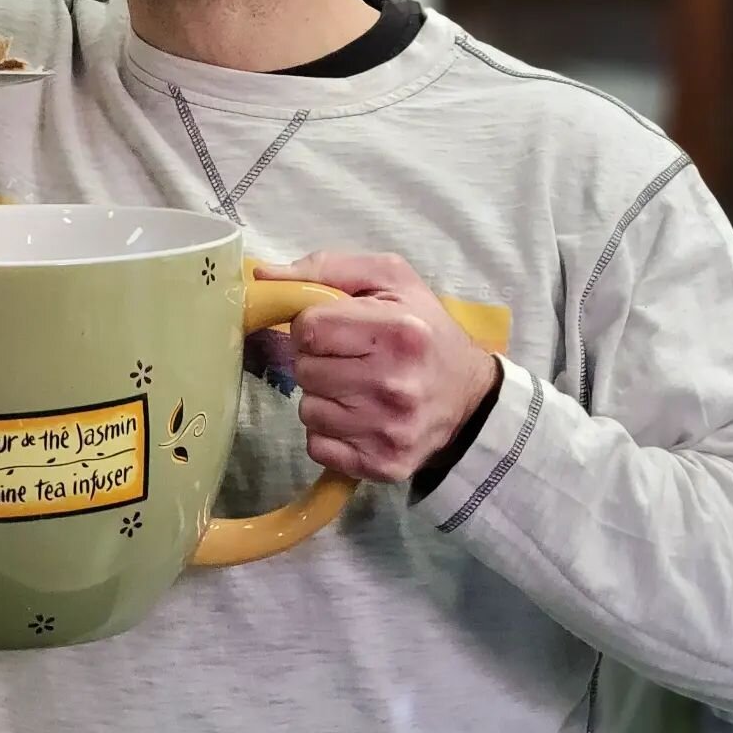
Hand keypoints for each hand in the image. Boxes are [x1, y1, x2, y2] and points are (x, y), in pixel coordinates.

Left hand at [256, 252, 499, 483]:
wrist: (469, 397)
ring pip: (307, 410)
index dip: (313, 326)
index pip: (308, 329)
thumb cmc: (424, 330)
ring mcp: (388, 431)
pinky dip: (329, 432)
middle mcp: (394, 384)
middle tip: (349, 359)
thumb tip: (263, 276)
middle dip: (317, 361)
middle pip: (303, 370)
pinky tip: (357, 418)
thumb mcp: (390, 280)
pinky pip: (317, 446)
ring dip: (323, 398)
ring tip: (355, 388)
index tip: (335, 329)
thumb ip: (326, 268)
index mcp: (398, 331)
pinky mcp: (382, 464)